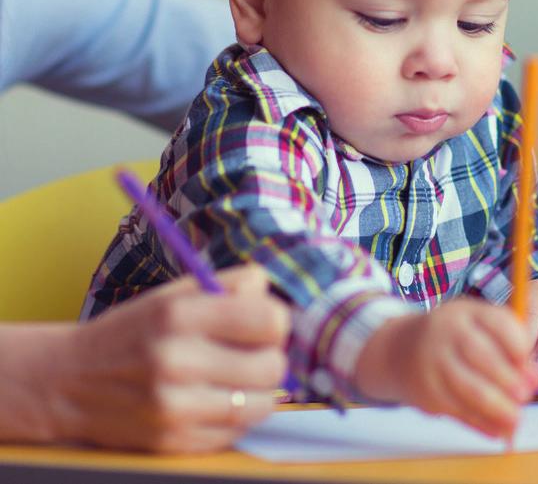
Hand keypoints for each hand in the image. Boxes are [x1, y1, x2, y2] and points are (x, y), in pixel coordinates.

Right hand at [45, 266, 287, 451]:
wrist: (70, 381)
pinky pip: (237, 432)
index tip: (264, 322)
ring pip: (262, 404)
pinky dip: (238, 416)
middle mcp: (177, 361)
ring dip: (261, 390)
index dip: (276, 320)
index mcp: (179, 314)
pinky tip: (217, 399)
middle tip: (252, 352)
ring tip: (240, 376)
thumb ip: (230, 284)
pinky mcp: (174, 443)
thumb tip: (272, 293)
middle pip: (272, 366)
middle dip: (270, 356)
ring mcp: (175, 408)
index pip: (269, 320)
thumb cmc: (135, 330)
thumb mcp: (176, 293)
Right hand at [354, 298, 537, 438]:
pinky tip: (498, 429)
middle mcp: (446, 332)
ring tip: (516, 418)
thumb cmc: (450, 337)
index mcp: (465, 312)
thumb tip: (534, 379)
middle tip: (526, 395)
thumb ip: (506, 346)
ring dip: (501, 409)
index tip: (529, 363)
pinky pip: (461, 413)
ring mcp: (433, 362)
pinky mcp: (427, 392)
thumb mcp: (474, 326)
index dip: (520, 346)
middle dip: (511, 381)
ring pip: (473, 390)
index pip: (500, 323)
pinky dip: (484, 425)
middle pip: (484, 357)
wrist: (399, 349)